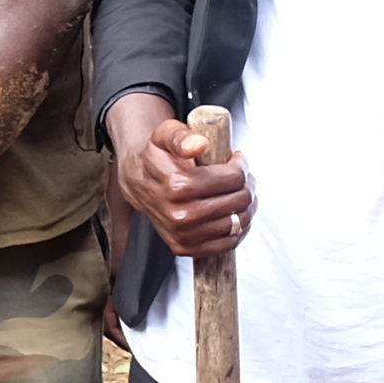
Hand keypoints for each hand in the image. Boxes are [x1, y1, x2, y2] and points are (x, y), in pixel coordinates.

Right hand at [111, 98, 250, 256]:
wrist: (136, 181)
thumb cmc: (156, 157)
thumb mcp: (164, 135)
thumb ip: (181, 136)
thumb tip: (198, 144)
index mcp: (177, 186)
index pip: (233, 178)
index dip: (240, 166)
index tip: (236, 160)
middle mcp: (180, 215)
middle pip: (239, 200)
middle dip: (246, 184)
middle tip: (240, 176)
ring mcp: (184, 234)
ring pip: (238, 222)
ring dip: (245, 206)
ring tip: (237, 193)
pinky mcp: (186, 248)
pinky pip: (228, 244)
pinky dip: (237, 229)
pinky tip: (232, 213)